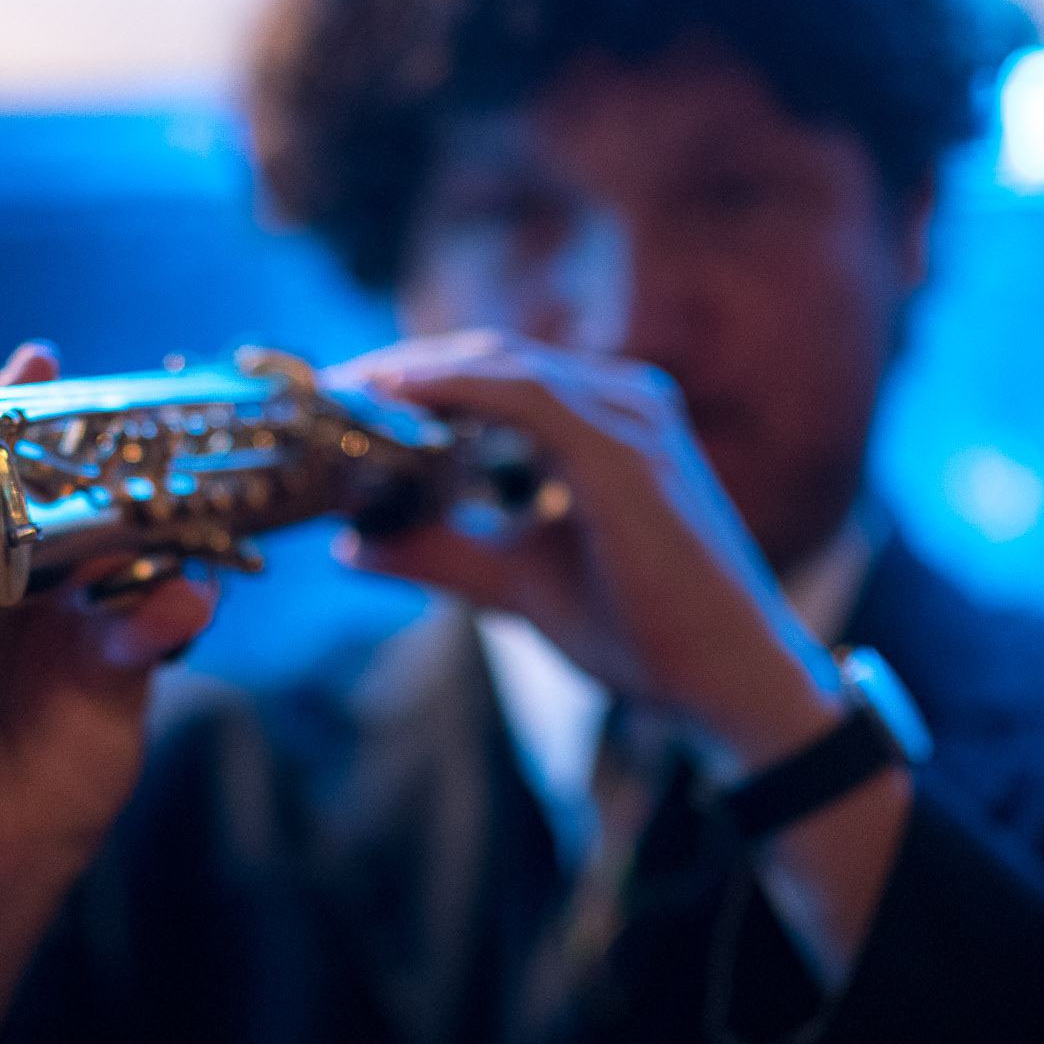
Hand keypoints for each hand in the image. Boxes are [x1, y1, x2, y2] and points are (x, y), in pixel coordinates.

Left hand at [0, 342, 216, 1043]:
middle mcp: (25, 578)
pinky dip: (174, 610)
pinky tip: (184, 605)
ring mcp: (80, 617)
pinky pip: (158, 623)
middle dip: (101, 459)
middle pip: (72, 497)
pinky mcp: (123, 666)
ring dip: (150, 526)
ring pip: (128, 550)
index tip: (37, 359)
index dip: (13, 416)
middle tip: (131, 422)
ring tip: (164, 508)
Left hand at [331, 331, 908, 984]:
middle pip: (485, 359)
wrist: (725, 683)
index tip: (334, 407)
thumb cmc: (641, 630)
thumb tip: (352, 544)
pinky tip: (395, 403)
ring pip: (497, 365)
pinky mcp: (625, 448)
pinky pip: (524, 395)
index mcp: (603, 422)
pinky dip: (453, 391)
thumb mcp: (514, 583)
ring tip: (340, 401)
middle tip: (318, 397)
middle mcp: (622, 399)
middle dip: (396, 373)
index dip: (409, 383)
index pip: (490, 377)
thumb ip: (439, 553)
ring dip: (412, 377)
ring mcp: (629, 416)